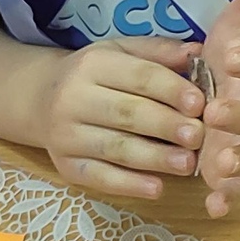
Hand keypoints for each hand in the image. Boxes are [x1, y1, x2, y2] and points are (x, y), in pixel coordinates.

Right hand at [31, 34, 209, 200]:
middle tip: (199, 136)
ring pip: (116, 148)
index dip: (170, 89)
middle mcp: (74, 98)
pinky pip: (99, 178)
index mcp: (94, 64)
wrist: (39, 99)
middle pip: (127, 113)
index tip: (199, 103)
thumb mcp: (122, 52)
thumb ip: (159, 52)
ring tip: (188, 164)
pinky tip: (157, 188)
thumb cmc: (95, 75)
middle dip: (166, 125)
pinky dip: (129, 185)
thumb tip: (198, 52)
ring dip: (155, 158)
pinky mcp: (66, 165)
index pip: (138, 76)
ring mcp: (67, 135)